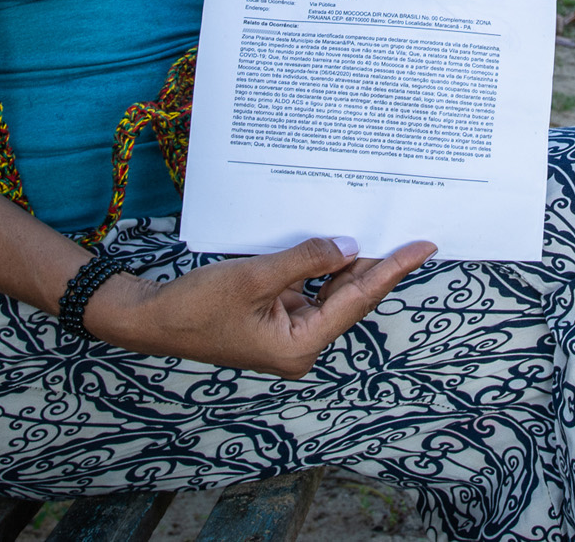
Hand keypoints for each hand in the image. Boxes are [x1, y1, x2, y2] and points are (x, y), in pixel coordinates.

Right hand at [88, 235, 437, 377]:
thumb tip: (349, 247)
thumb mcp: (255, 277)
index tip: (423, 247)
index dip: (392, 269)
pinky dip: (322, 266)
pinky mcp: (274, 319)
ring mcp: (287, 332)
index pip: (357, 299)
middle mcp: (300, 344)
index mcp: (300, 345)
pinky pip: (309, 289)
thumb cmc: (196, 305)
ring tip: (383, 230)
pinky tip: (336, 242)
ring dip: (350, 263)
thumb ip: (305, 260)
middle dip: (378, 265)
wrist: (151, 319)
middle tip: (413, 234)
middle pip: (350, 298)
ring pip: (332, 292)